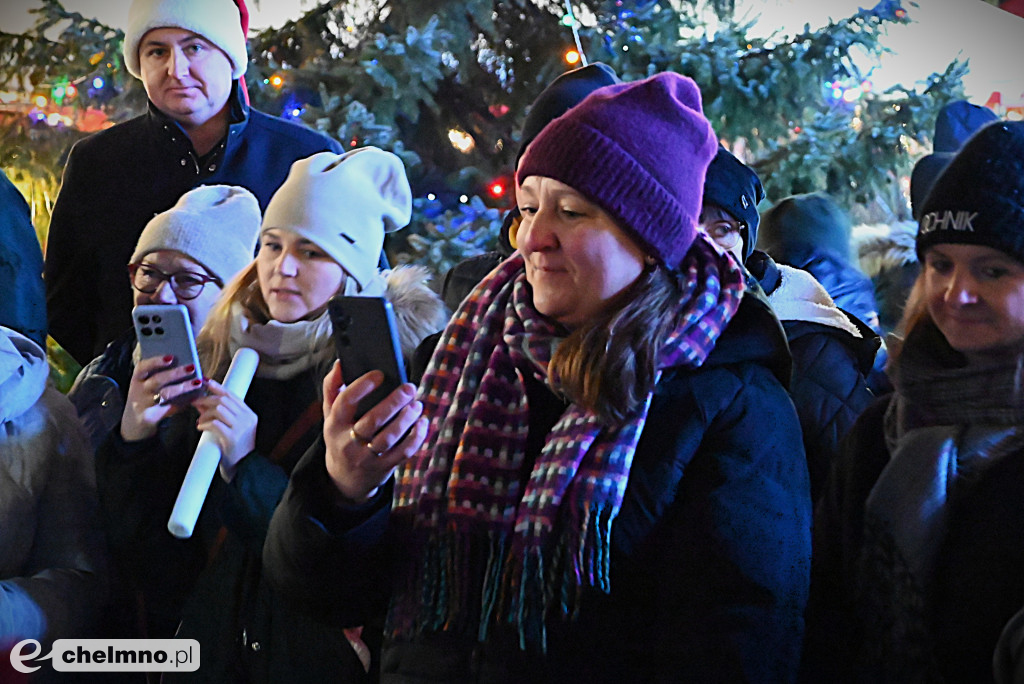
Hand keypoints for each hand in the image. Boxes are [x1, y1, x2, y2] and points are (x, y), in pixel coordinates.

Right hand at [121, 355, 201, 441]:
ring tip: (198, 382)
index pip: (142, 367)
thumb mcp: (147, 381)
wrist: (136, 418)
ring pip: (165, 394)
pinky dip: (185, 401)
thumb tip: (186, 361)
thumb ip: (161, 371)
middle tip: (192, 367)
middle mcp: (139, 390)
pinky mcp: (152, 416)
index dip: (156, 361)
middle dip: (175, 373)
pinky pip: (171, 407)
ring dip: (183, 387)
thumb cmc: (148, 392)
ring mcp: (145, 404)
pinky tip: (196, 395)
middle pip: (157, 380)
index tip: (171, 357)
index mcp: (138, 377)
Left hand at [191, 379, 257, 482]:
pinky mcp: (232, 438)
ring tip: (199, 420)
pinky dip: (205, 423)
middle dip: (207, 399)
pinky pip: (215, 424)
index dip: (218, 387)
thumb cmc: (235, 450)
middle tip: (195, 402)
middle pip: (224, 401)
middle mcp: (247, 419)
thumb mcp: (232, 429)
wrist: (242, 469)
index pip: (233, 395)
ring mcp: (241, 428)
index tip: (207, 382)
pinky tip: (201, 427)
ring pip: (219, 409)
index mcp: (250, 415)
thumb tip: (202, 403)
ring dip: (205, 413)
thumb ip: (220, 415)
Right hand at [322, 361, 427, 503]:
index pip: (345, 402)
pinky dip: (416, 437)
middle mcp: (349, 442)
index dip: (362, 386)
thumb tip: (340, 363)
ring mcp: (366, 457)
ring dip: (407, 418)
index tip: (379, 374)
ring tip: (416, 404)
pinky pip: (403, 452)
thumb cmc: (341, 436)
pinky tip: (422, 422)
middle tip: (409, 388)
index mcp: (334, 424)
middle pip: (372, 420)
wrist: (344, 478)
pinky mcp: (383, 467)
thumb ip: (332, 388)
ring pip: (389, 437)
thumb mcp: (330, 415)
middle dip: (393, 402)